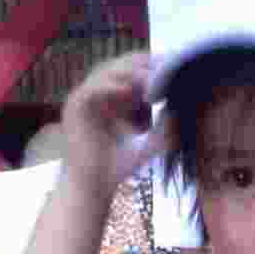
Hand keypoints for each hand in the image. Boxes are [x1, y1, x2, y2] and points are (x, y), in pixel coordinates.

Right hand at [61, 52, 172, 199]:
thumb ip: (164, 131)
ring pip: (105, 73)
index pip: (130, 72)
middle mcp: (96, 95)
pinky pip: (91, 89)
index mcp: (112, 99)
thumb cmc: (116, 169)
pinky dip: (109, 86)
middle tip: (163, 64)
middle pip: (118, 66)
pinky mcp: (74, 109)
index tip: (172, 66)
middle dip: (141, 64)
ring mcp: (83, 99)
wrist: (93, 189)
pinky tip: (128, 89)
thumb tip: (181, 112)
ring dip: (128, 72)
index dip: (149, 67)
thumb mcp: (147, 146)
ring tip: (149, 76)